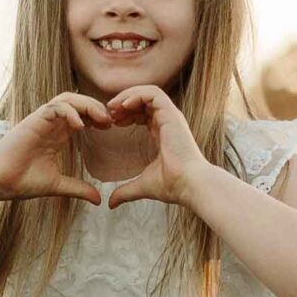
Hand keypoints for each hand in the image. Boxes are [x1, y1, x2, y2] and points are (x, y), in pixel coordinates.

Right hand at [0, 96, 108, 206]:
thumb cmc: (22, 182)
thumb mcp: (58, 185)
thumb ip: (78, 188)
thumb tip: (98, 200)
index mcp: (57, 134)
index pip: (81, 114)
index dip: (97, 117)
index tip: (110, 128)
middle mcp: (50, 124)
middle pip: (77, 101)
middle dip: (96, 107)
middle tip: (110, 122)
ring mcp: (41, 120)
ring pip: (68, 98)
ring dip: (87, 105)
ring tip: (100, 120)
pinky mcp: (33, 120)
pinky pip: (55, 107)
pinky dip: (70, 112)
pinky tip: (80, 127)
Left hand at [104, 86, 212, 208]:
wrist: (188, 185)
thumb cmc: (172, 185)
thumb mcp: (142, 185)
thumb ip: (125, 191)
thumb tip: (110, 204)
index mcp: (164, 133)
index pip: (144, 113)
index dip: (127, 114)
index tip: (112, 123)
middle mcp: (168, 121)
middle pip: (144, 100)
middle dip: (124, 103)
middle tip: (108, 113)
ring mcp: (171, 116)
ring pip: (148, 92)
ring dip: (127, 96)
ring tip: (113, 108)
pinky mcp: (171, 114)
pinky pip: (153, 93)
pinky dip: (136, 95)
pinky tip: (123, 107)